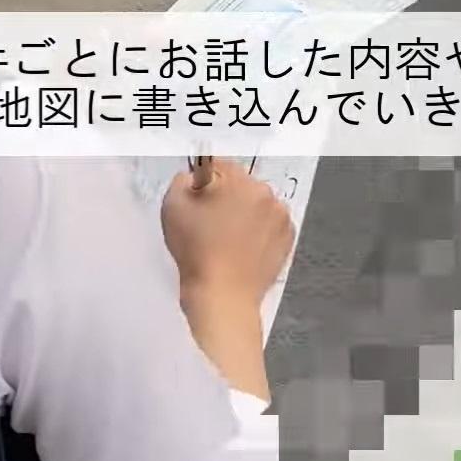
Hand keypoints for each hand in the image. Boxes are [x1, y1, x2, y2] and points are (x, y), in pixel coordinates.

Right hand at [160, 159, 294, 399]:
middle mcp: (267, 193)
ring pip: (257, 205)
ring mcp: (282, 218)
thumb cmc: (195, 250)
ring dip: (245, 214)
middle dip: (226, 197)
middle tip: (209, 224)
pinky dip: (258, 232)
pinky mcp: (288, 240)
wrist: (222, 296)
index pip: (219, 165)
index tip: (198, 201)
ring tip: (227, 240)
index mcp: (241, 181)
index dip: (205, 181)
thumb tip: (195, 177)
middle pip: (241, 185)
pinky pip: (269, 226)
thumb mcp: (173, 206)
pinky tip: (243, 250)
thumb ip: (183, 180)